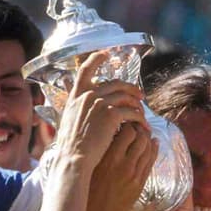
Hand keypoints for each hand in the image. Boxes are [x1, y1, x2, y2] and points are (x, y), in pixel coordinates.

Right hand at [54, 52, 146, 172]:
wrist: (74, 157)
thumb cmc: (70, 145)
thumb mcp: (68, 119)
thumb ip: (76, 107)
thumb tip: (79, 102)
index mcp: (76, 95)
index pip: (85, 69)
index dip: (97, 58)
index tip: (107, 54)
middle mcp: (88, 95)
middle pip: (115, 83)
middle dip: (130, 88)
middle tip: (140, 95)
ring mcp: (100, 103)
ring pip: (126, 96)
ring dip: (137, 104)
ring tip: (143, 113)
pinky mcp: (111, 115)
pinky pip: (131, 111)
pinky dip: (139, 118)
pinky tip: (143, 125)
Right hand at [86, 121, 156, 210]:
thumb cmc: (87, 186)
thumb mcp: (91, 163)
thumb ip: (101, 147)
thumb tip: (108, 128)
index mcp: (109, 157)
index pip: (127, 131)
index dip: (128, 124)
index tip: (125, 122)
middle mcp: (124, 165)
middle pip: (141, 137)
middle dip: (140, 129)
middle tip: (137, 126)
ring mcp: (134, 175)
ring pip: (148, 148)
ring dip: (148, 138)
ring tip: (144, 133)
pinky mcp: (139, 184)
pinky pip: (151, 162)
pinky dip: (154, 150)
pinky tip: (154, 143)